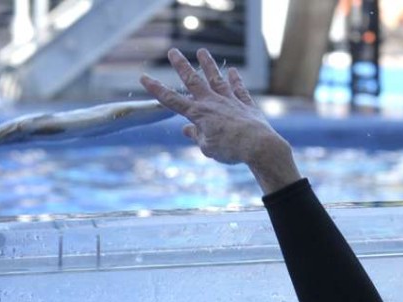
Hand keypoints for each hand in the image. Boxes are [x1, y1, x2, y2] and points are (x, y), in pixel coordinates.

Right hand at [141, 48, 301, 193]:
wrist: (258, 146)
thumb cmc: (230, 150)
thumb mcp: (207, 148)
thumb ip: (196, 136)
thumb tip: (187, 129)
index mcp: (198, 114)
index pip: (172, 100)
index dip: (157, 89)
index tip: (144, 78)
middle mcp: (212, 102)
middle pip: (193, 81)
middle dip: (181, 65)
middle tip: (173, 51)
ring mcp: (230, 101)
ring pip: (216, 79)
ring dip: (208, 65)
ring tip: (202, 51)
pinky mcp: (245, 104)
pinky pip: (238, 89)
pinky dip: (235, 80)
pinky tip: (233, 72)